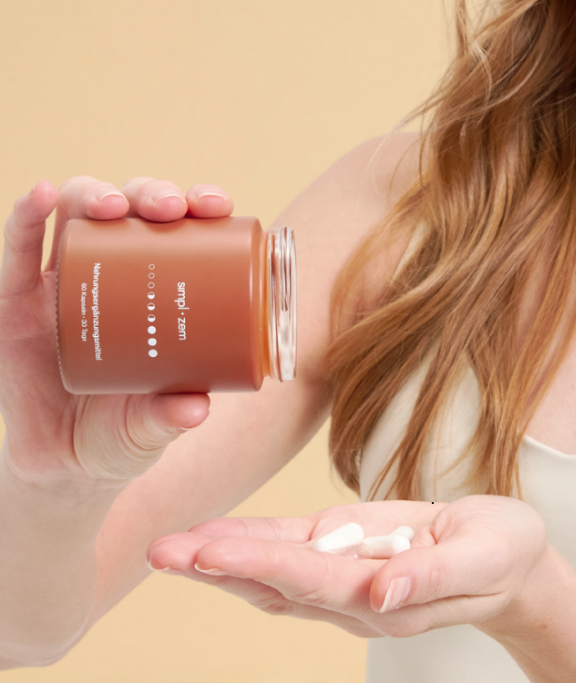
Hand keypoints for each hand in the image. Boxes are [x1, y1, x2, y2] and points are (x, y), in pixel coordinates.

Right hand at [0, 177, 231, 482]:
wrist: (66, 463)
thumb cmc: (126, 431)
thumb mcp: (153, 426)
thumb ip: (170, 417)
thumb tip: (196, 407)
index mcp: (159, 293)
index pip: (180, 233)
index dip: (198, 208)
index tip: (218, 206)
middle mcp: (114, 276)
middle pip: (131, 212)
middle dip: (152, 195)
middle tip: (173, 208)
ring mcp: (64, 283)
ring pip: (77, 214)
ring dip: (98, 194)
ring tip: (115, 206)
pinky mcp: (17, 301)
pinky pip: (17, 250)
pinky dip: (27, 217)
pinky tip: (40, 194)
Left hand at [145, 495, 548, 638]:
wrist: (510, 559)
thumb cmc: (503, 553)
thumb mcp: (484, 557)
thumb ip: (434, 576)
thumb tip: (385, 591)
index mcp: (387, 596)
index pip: (312, 579)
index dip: (259, 564)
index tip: (209, 552)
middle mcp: (355, 593)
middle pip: (276, 583)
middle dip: (218, 567)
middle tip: (161, 551)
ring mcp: (347, 573)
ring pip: (274, 572)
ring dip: (221, 559)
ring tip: (171, 546)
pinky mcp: (349, 547)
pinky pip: (294, 547)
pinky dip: (253, 541)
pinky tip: (218, 536)